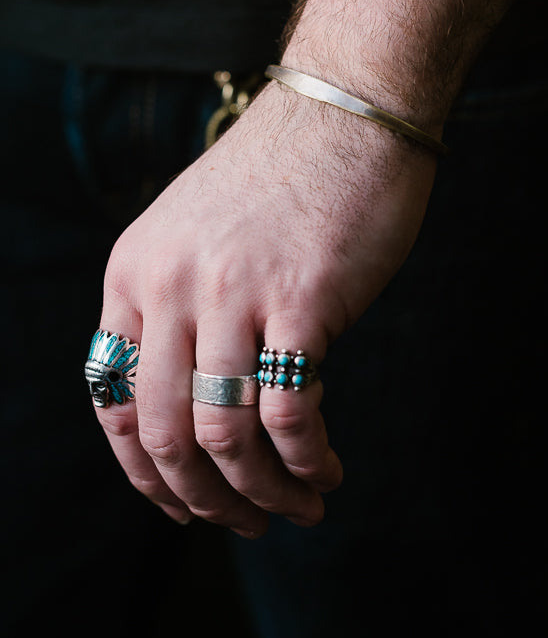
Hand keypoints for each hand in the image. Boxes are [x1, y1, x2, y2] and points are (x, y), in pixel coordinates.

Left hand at [95, 80, 437, 535]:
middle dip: (205, 501)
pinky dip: (306, 461)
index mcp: (133, 272)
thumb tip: (193, 410)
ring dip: (263, 493)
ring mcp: (233, 292)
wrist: (344, 113)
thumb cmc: (279, 180)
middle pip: (167, 435)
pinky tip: (326, 471)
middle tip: (246, 524)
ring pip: (227, 435)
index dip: (144, 475)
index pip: (113, 403)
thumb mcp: (194, 236)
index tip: (184, 506)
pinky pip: (292, 413)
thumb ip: (177, 310)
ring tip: (298, 509)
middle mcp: (171, 285)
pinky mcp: (300, 299)